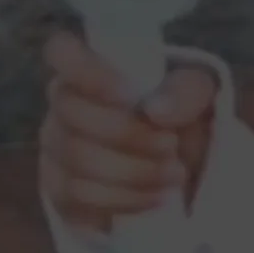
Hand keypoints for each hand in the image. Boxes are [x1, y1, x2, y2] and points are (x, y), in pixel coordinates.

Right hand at [38, 30, 218, 233]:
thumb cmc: (178, 114)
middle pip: (73, 116)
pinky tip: (156, 196)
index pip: (61, 52)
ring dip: (134, 172)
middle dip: (130, 136)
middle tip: (171, 145)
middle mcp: (63, 105)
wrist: (179, 164)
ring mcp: (55, 149)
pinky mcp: (60, 191)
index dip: (88, 73)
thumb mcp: (197, 94)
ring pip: (77, 162)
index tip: (129, 94)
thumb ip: (186, 91)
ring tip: (174, 173)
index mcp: (90, 68)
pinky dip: (125, 200)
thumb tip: (156, 112)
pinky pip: (79, 199)